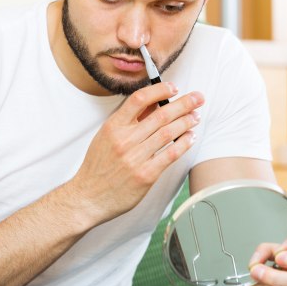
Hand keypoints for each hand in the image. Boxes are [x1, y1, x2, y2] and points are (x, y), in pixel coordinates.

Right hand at [70, 82, 203, 222]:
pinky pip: (170, 155)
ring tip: (196, 117)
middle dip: (183, 104)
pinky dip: (183, 144)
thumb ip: (128, 120)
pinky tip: (191, 137)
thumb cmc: (98, 166)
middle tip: (198, 98)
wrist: (88, 197)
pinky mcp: (145, 175)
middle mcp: (125, 140)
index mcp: (113, 126)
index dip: (160, 90)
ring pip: (168, 133)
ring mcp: (135, 158)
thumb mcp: (106, 137)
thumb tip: (153, 102)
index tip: (174, 88)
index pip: (139, 99)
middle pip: (160, 115)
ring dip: (186, 122)